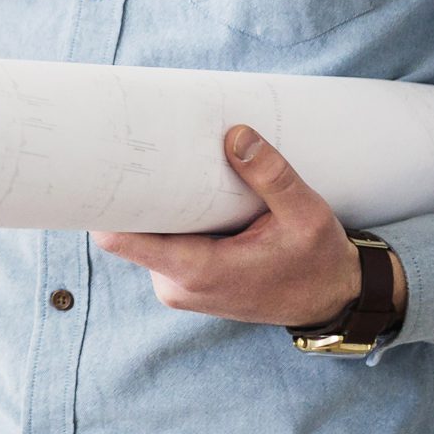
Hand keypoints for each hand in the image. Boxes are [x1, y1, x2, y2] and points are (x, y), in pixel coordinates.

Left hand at [92, 125, 398, 327]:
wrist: (329, 299)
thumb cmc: (317, 260)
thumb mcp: (306, 215)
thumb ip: (271, 176)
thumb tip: (235, 134)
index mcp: (196, 271)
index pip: (119, 239)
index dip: (104, 202)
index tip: (107, 162)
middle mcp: (176, 284)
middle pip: (129, 229)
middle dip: (135, 191)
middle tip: (144, 145)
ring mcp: (177, 286)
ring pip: (145, 235)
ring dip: (155, 204)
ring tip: (169, 164)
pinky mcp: (184, 281)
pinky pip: (160, 244)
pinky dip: (169, 219)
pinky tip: (184, 192)